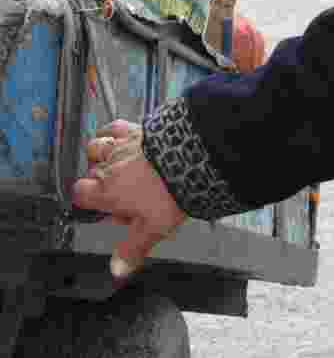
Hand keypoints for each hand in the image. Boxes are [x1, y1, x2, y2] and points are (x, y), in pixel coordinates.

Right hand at [72, 120, 185, 278]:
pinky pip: (114, 126)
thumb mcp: (152, 229)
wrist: (188, 157)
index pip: (80, 194)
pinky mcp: (136, 129)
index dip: (86, 201)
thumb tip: (118, 272)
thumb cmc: (169, 192)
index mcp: (108, 192)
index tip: (99, 207)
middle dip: (99, 181)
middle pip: (90, 172)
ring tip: (117, 165)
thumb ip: (132, 250)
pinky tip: (120, 137)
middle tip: (120, 192)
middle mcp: (108, 168)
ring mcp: (121, 146)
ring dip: (101, 155)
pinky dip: (113, 131)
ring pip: (96, 147)